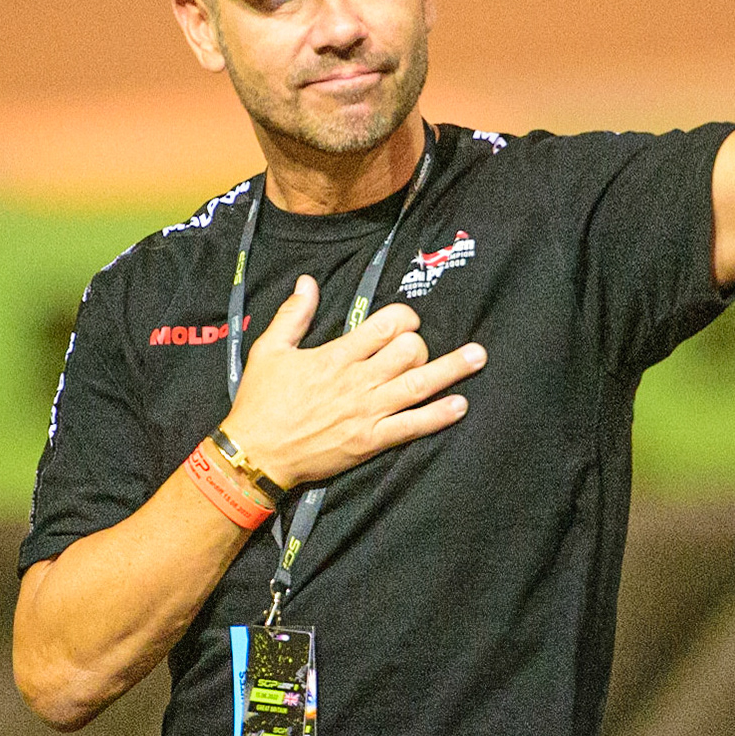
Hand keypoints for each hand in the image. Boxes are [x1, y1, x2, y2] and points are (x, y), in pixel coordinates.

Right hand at [221, 276, 485, 490]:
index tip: (406, 321)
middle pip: (409, 351)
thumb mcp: (269, 350)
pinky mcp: (371, 441)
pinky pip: (412, 426)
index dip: (404, 318)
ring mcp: (367, 412)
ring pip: (418, 384)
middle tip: (421, 347)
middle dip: (421, 343)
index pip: (384, 326)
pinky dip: (438, 415)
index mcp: (335, 355)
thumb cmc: (260, 402)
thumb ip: (293, 314)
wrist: (255, 454)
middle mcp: (357, 381)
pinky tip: (459, 405)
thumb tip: (308, 282)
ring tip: (478, 357)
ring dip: (452, 369)